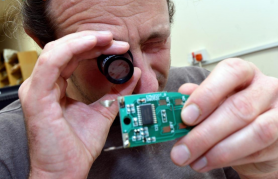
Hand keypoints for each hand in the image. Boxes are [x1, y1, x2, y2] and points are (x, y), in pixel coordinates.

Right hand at [18, 31, 140, 177]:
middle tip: (115, 40)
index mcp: (55, 87)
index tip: (118, 47)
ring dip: (84, 41)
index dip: (95, 47)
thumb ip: (117, 91)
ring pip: (57, 51)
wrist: (67, 170)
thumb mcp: (104, 111)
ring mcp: (38, 89)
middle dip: (92, 41)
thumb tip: (133, 74)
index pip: (73, 57)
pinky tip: (92, 44)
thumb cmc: (77, 146)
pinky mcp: (37, 97)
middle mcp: (44, 85)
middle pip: (65, 50)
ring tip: (107, 39)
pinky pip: (52, 63)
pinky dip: (72, 49)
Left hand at [170, 58, 277, 177]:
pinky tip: (211, 162)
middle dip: (205, 133)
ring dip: (219, 151)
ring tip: (196, 161)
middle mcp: (266, 86)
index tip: (186, 117)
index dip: (206, 95)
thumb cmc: (231, 112)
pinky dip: (231, 159)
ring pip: (254, 132)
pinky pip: (259, 150)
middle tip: (182, 151)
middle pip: (239, 108)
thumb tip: (179, 97)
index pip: (229, 73)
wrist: (256, 136)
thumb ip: (196, 99)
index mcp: (244, 72)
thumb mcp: (212, 101)